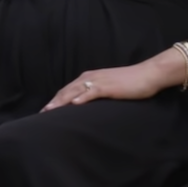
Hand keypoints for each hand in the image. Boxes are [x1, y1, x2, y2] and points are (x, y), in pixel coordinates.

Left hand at [41, 62, 170, 111]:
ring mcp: (99, 81)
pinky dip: (83, 97)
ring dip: (62, 101)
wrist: (146, 74)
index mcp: (89, 77)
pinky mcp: (109, 86)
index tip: (46, 110)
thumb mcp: (107, 87)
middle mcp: (90, 77)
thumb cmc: (128, 82)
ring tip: (51, 110)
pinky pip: (93, 91)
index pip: (67, 90)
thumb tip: (85, 103)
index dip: (55, 100)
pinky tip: (75, 103)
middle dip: (54, 102)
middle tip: (42, 113)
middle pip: (67, 91)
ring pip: (75, 91)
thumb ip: (95, 92)